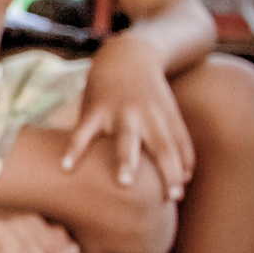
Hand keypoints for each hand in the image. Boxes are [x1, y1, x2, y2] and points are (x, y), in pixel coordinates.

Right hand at [61, 32, 193, 200]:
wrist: (126, 55)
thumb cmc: (149, 94)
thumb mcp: (168, 113)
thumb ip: (178, 143)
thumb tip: (187, 177)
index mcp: (166, 119)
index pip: (178, 149)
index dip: (179, 172)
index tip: (176, 196)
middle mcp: (147, 116)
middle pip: (162, 146)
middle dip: (167, 170)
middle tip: (171, 197)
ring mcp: (121, 111)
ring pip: (126, 138)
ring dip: (127, 160)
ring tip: (125, 183)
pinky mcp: (95, 108)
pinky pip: (83, 132)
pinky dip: (75, 149)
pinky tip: (66, 167)